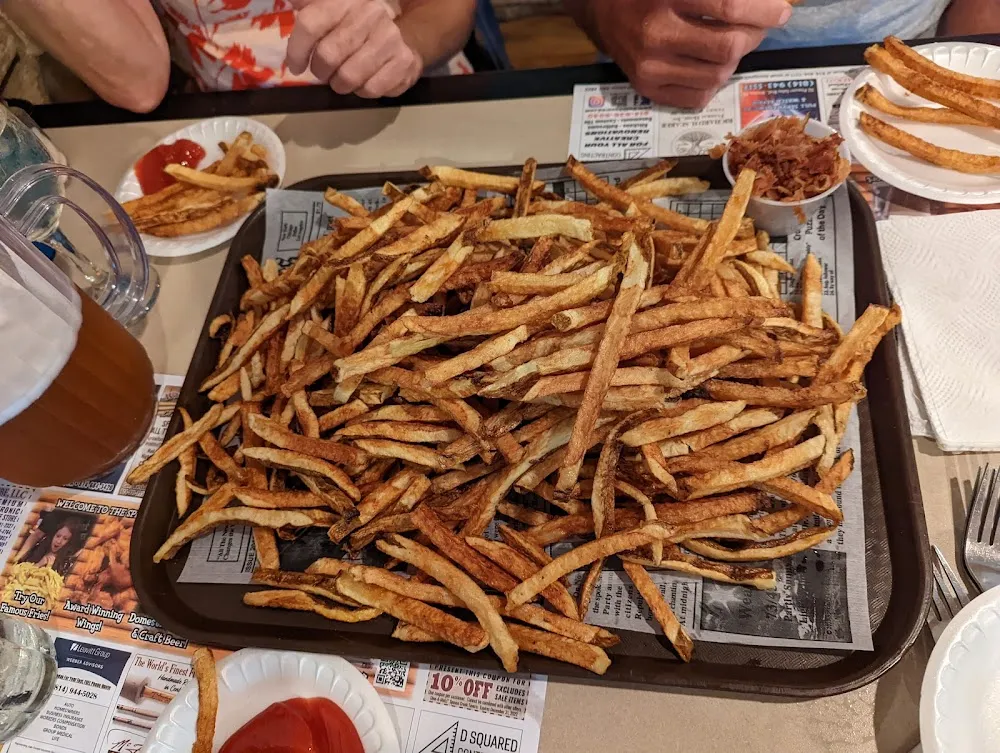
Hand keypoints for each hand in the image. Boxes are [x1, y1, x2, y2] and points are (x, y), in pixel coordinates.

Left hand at [286, 0, 422, 97]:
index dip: (297, 51)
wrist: (403, 34)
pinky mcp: (403, 62)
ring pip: (349, 77)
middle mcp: (369, 14)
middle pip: (328, 55)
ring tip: (343, 78)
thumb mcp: (331, 6)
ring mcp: (389, 38)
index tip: (296, 65)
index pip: (310, 25)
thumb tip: (289, 1)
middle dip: (321, 71)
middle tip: (324, 72)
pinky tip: (364, 81)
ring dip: (340, 84)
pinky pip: (371, 89)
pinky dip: (362, 91)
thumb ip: (308, 4)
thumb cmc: (357, 24)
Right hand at [589, 0, 792, 108]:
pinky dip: (714, 82)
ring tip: (731, 44)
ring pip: (718, 75)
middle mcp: (656, 33)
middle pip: (729, 47)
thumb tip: (762, 4)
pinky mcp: (646, 88)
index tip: (780, 12)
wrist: (601, 8)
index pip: (729, 7)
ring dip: (735, 60)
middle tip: (757, 27)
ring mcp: (650, 66)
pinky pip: (698, 97)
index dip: (763, 11)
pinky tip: (710, 65)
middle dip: (754, 37)